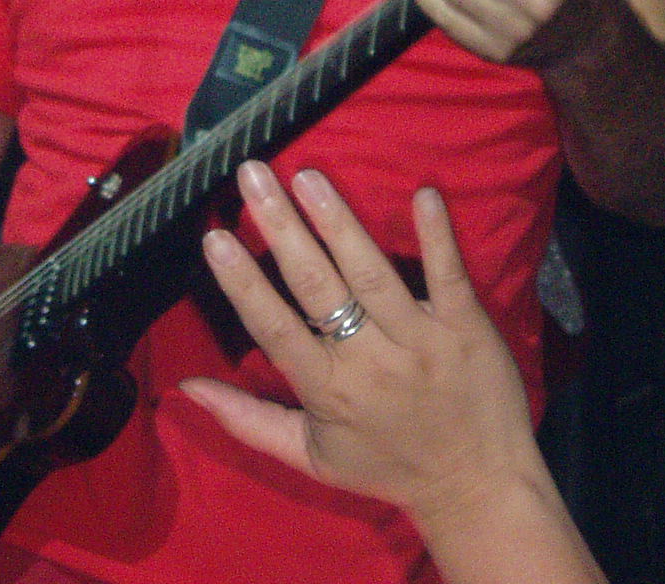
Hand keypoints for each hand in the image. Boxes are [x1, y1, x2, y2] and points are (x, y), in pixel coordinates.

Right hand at [180, 161, 533, 527]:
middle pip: (318, 288)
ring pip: (373, 274)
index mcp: (328, 390)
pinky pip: (449, 277)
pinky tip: (424, 195)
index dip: (243, 283)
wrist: (479, 491)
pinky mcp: (466, 328)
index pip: (275, 328)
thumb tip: (186, 389)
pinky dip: (437, 237)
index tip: (214, 236)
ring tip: (309, 176)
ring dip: (340, 222)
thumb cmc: (387, 467)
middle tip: (253, 174)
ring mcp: (421, 341)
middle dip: (282, 228)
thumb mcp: (310, 456)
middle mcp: (370, 362)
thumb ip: (247, 419)